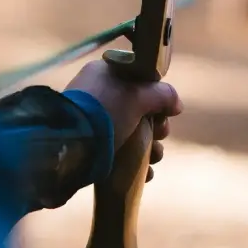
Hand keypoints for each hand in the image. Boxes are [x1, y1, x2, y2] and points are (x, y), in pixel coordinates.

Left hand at [65, 59, 182, 180]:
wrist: (71, 145)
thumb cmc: (106, 111)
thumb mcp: (139, 96)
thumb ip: (162, 95)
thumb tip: (177, 105)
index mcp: (105, 74)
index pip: (138, 81)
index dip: (156, 96)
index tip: (164, 111)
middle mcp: (98, 94)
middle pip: (139, 109)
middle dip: (156, 126)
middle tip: (160, 134)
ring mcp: (93, 121)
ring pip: (131, 133)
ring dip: (149, 147)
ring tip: (155, 158)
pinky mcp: (91, 146)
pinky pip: (119, 152)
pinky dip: (134, 163)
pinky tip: (145, 174)